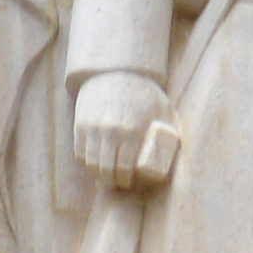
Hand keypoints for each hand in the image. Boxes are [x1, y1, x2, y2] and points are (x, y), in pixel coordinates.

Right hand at [73, 72, 168, 190]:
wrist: (116, 69)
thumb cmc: (143, 91)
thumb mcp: (162, 109)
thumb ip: (166, 131)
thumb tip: (173, 153)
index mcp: (131, 130)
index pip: (124, 168)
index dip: (126, 181)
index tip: (129, 183)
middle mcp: (108, 131)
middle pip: (105, 170)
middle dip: (112, 181)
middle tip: (119, 183)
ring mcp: (91, 128)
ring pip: (90, 163)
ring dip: (98, 174)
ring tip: (106, 177)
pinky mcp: (79, 124)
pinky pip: (79, 152)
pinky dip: (86, 162)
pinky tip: (95, 164)